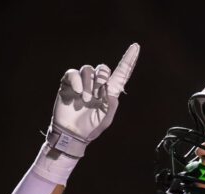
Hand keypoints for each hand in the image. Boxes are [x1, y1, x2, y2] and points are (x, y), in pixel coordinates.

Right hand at [46, 43, 139, 157]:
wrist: (72, 135)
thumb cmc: (91, 128)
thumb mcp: (106, 119)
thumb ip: (111, 104)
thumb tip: (108, 88)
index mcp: (109, 92)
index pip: (121, 73)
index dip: (129, 60)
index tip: (136, 46)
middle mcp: (96, 85)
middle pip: (103, 68)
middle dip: (102, 75)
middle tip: (98, 90)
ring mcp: (82, 84)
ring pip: (88, 69)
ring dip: (88, 83)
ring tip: (85, 98)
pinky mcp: (68, 84)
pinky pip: (73, 73)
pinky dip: (76, 80)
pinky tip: (78, 91)